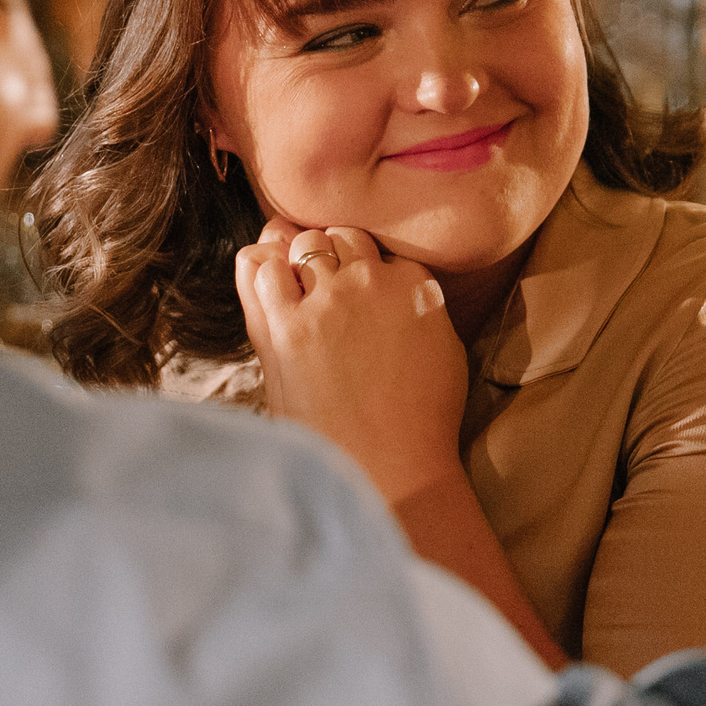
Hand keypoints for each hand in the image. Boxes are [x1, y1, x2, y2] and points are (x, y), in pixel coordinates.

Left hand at [234, 219, 468, 502]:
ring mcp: (325, 302)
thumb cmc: (422, 421)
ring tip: (302, 296)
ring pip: (302, 244)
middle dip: (334, 258)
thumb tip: (398, 283)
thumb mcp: (445, 349)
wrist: (390, 468)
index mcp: (415, 285)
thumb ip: (421, 305)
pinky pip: (260, 270)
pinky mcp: (285, 328)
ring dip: (299, 262)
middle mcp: (369, 281)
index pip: (382, 250)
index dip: (369, 270)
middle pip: (341, 238)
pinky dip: (264, 275)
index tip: (364, 297)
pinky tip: (273, 297)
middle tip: (330, 296)